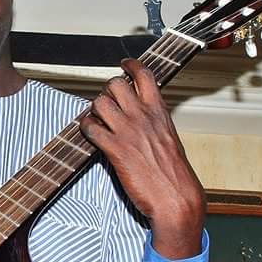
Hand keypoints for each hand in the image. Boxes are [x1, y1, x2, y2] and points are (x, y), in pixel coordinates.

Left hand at [78, 59, 204, 258]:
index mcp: (159, 112)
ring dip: (94, 109)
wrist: (176, 197)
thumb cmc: (174, 173)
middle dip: (106, 91)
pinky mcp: (115, 149)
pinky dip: (85, 128)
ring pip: (99, 103)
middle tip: (106, 102)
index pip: (145, 76)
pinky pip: (90, 128)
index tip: (124, 63)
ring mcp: (128, 131)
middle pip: (115, 85)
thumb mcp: (169, 138)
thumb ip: (154, 122)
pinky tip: (89, 133)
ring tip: (97, 119)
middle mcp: (143, 117)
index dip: (131, 66)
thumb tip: (142, 116)